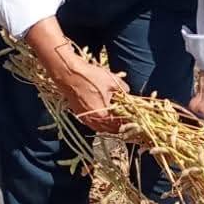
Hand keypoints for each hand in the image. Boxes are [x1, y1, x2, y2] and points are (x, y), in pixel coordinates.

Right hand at [25, 16, 128, 131]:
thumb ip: (123, 89)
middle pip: (111, 129)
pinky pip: (92, 123)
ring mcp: (85, 119)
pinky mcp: (79, 114)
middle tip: (128, 119)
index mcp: (103, 116)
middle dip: (120, 125)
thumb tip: (128, 91)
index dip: (129, 122)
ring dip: (109, 124)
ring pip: (101, 127)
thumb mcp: (112, 81)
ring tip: (117, 117)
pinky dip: (100, 121)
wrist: (68, 73)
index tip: (135, 119)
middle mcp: (93, 121)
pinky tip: (103, 113)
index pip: (120, 125)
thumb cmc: (90, 77)